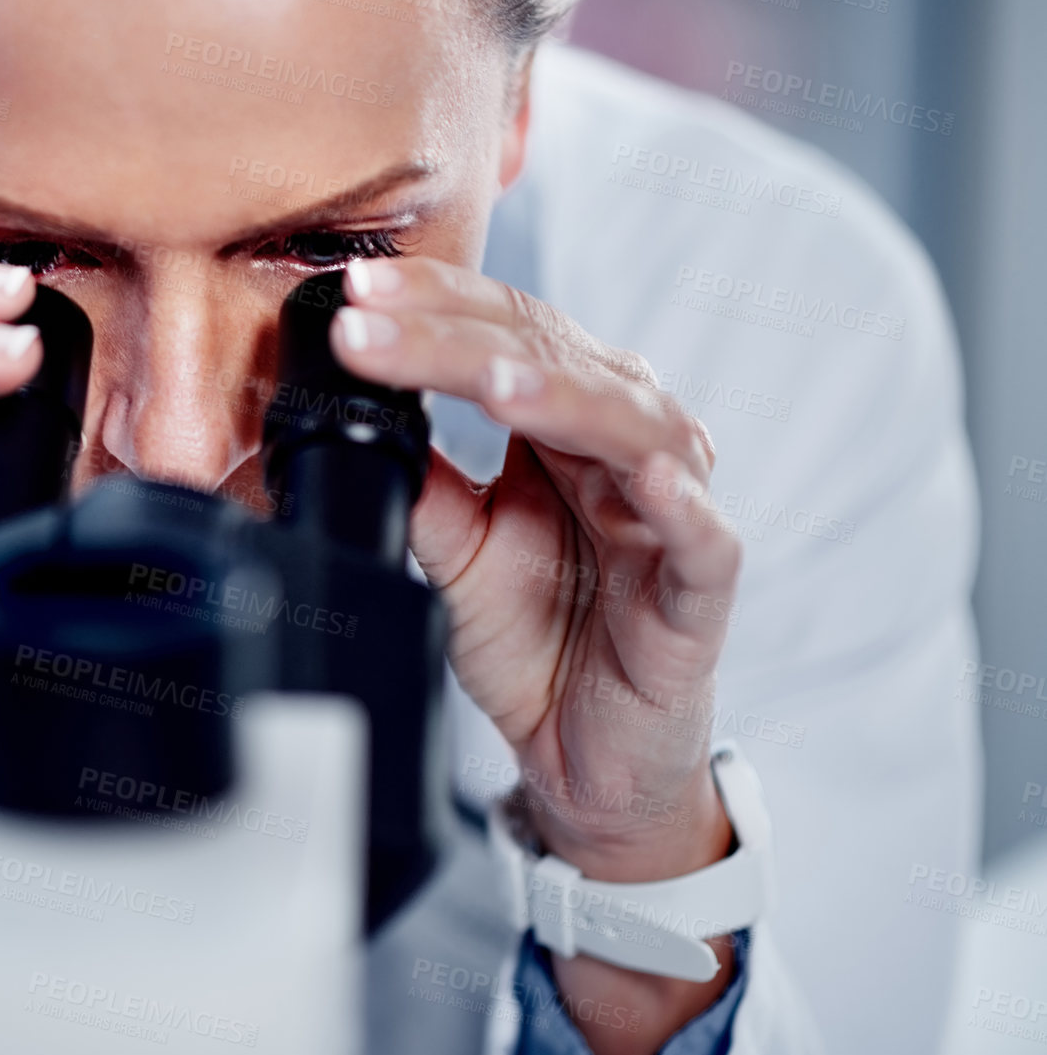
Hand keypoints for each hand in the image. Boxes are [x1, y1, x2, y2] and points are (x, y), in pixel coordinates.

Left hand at [334, 256, 739, 1054]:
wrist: (585, 759)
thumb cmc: (536, 639)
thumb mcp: (452, 551)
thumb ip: (420, 481)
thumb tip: (351, 412)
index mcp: (567, 420)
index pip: (502, 333)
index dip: (431, 308)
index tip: (353, 296)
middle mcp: (626, 443)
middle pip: (550, 359)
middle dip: (456, 335)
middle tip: (375, 319)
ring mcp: (672, 511)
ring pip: (628, 426)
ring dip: (558, 395)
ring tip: (489, 379)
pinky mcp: (702, 589)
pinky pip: (703, 537)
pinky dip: (679, 504)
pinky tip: (645, 479)